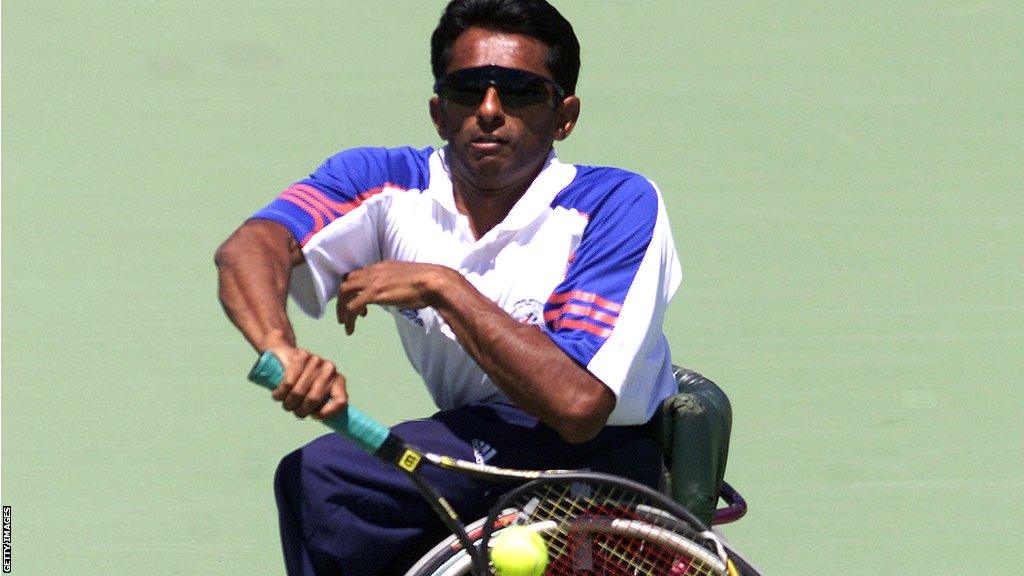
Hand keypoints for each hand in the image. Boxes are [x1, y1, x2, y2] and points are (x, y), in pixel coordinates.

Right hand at [264, 345, 347, 419]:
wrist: (284, 355)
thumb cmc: (301, 381)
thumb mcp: (314, 393)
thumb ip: (321, 405)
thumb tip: (324, 421)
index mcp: (338, 381)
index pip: (340, 402)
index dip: (327, 413)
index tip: (314, 416)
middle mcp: (330, 369)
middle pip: (313, 400)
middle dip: (300, 410)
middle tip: (294, 410)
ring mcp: (316, 361)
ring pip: (298, 393)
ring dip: (288, 404)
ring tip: (286, 403)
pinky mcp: (300, 356)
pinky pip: (288, 384)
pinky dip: (279, 394)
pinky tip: (278, 395)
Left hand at [336, 261, 455, 333]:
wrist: (433, 282)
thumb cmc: (427, 283)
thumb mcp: (407, 279)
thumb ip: (397, 283)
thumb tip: (397, 293)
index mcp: (381, 266)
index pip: (358, 274)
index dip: (354, 289)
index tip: (358, 303)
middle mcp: (373, 271)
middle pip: (347, 282)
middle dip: (342, 299)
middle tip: (344, 315)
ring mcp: (373, 281)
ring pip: (345, 292)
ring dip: (341, 308)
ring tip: (344, 323)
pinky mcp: (374, 293)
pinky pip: (353, 306)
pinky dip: (349, 318)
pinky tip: (350, 329)